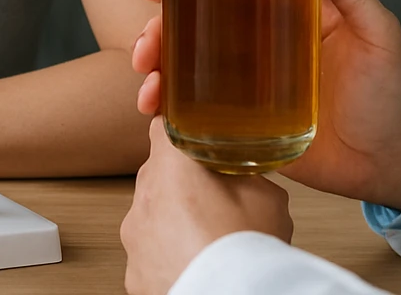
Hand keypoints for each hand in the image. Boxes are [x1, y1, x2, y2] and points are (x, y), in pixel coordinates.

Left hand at [121, 117, 292, 294]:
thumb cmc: (247, 252)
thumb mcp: (267, 195)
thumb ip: (246, 173)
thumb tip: (244, 171)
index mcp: (171, 167)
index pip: (162, 126)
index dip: (181, 130)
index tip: (194, 138)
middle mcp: (143, 199)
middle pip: (158, 175)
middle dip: (183, 183)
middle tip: (217, 199)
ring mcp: (135, 239)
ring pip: (153, 216)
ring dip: (174, 221)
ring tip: (210, 239)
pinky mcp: (134, 274)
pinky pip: (150, 253)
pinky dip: (168, 255)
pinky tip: (197, 262)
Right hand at [132, 0, 400, 207]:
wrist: (395, 164)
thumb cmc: (393, 94)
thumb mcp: (378, 35)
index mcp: (287, 7)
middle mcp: (261, 40)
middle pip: (195, 20)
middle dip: (159, 26)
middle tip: (149, 42)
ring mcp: (249, 83)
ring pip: (188, 63)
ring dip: (157, 65)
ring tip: (149, 82)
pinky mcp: (245, 123)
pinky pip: (197, 109)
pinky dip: (169, 106)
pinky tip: (155, 109)